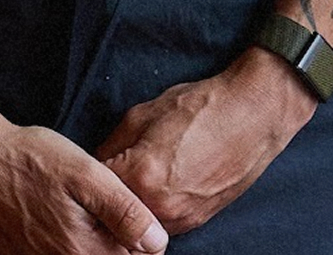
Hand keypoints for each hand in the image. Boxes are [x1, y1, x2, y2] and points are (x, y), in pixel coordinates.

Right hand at [0, 114, 169, 254]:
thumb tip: (158, 243)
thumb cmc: (30, 158)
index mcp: (81, 251)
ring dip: (82, 242)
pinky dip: (52, 244)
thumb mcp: (85, 173)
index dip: (136, 238)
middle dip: (109, 241)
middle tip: (93, 206)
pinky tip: (47, 218)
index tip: (128, 215)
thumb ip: (124, 211)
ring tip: (68, 210)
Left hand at [96, 48, 316, 234]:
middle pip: (115, 215)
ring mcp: (181, 219)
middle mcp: (160, 206)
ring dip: (130, 210)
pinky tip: (156, 188)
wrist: (251, 115)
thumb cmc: (199, 107)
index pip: (97, 190)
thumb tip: (96, 162)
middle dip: (106, 200)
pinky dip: (153, 212)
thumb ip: (113, 144)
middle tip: (105, 181)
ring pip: (139, 225)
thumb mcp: (143, 113)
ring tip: (133, 183)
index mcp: (142, 176)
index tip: (81, 173)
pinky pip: (163, 224)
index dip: (87, 179)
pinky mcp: (197, 221)